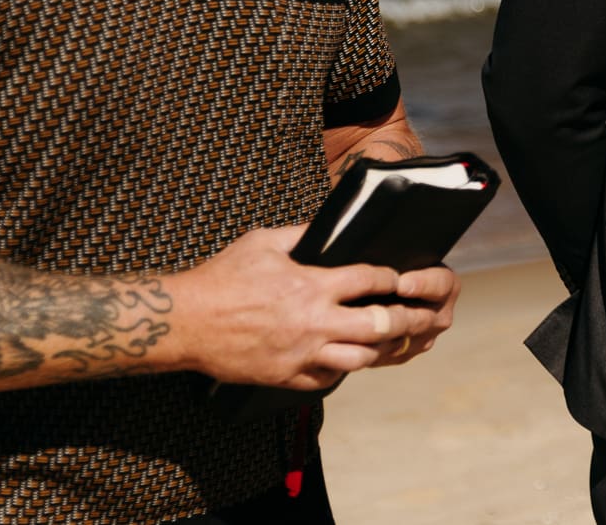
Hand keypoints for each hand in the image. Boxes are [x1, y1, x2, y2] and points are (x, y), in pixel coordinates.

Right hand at [168, 226, 453, 388]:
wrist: (185, 322)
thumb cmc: (222, 277)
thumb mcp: (264, 242)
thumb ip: (302, 234)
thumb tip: (329, 227)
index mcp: (312, 285)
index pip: (371, 280)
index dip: (392, 277)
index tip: (400, 276)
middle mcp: (313, 322)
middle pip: (380, 325)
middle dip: (407, 319)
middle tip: (420, 316)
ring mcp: (301, 354)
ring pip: (360, 359)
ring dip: (379, 349)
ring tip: (391, 341)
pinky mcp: (286, 377)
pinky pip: (328, 380)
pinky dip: (342, 369)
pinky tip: (348, 358)